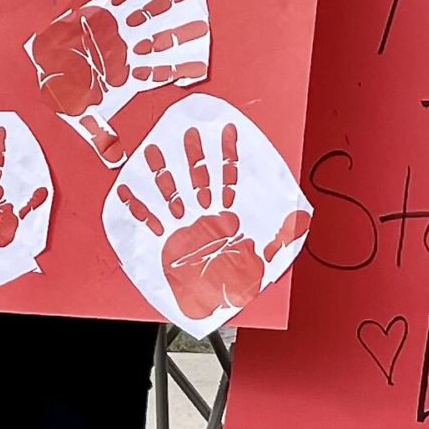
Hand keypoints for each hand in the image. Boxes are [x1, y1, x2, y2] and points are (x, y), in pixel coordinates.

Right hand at [115, 117, 308, 323]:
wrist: (210, 299)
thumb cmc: (237, 279)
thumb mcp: (266, 256)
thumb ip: (282, 236)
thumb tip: (301, 220)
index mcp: (227, 212)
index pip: (229, 174)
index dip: (229, 151)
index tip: (227, 129)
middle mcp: (204, 213)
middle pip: (198, 175)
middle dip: (195, 153)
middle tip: (190, 131)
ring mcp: (182, 223)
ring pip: (172, 190)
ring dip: (162, 170)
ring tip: (153, 149)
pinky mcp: (164, 238)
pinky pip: (147, 217)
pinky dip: (137, 205)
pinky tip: (127, 188)